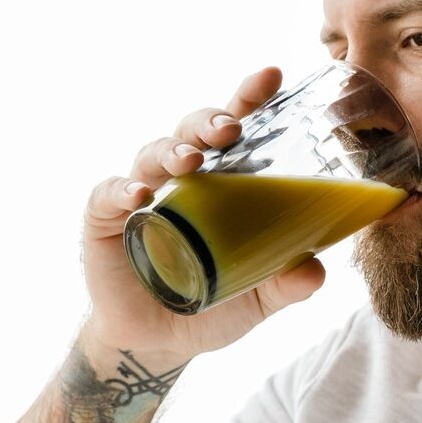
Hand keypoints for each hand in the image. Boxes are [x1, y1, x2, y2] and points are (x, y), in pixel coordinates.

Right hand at [80, 66, 326, 367]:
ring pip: (152, 154)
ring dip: (171, 151)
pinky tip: (139, 196)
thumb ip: (285, 284)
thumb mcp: (255, 300)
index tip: (270, 77)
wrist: (157, 345)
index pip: (234, 130)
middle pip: (192, 132)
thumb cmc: (208, 307)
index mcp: (220, 184)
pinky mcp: (105, 219)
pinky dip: (122, 189)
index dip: (249, 99)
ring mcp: (140, 196)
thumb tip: (315, 272)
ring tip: (190, 161)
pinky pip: (109, 194)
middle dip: (209, 122)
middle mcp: (179, 180)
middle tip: (230, 130)